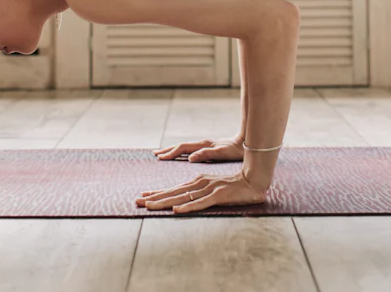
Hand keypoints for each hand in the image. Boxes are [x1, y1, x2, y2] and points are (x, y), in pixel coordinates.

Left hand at [136, 171, 266, 212]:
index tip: (142, 196)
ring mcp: (208, 189)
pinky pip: (200, 203)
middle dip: (154, 197)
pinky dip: (188, 207)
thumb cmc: (233, 187)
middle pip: (173, 192)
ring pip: (182, 197)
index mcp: (197, 182)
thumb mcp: (212, 189)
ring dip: (165, 202)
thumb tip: (184, 201)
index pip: (173, 189)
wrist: (253, 180)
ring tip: (150, 206)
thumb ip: (199, 194)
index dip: (157, 193)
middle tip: (137, 201)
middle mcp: (200, 184)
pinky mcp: (218, 196)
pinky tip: (177, 210)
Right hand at [153, 136, 243, 162]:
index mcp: (203, 145)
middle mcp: (202, 143)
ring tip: (163, 154)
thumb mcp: (222, 153)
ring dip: (173, 150)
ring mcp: (205, 146)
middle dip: (168, 150)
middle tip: (155, 154)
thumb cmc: (236, 150)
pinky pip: (191, 150)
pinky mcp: (209, 149)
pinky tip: (181, 156)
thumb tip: (189, 157)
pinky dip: (182, 152)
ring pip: (185, 147)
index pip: (182, 148)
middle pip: (181, 146)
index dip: (171, 153)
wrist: (247, 143)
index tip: (160, 157)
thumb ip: (206, 154)